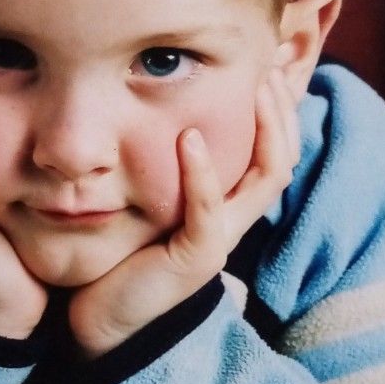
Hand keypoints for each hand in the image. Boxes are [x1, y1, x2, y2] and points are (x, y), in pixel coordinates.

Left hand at [68, 67, 301, 356]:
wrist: (102, 317)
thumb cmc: (120, 253)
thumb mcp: (149, 197)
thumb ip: (161, 162)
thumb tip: (155, 106)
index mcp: (228, 205)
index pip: (275, 151)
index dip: (281, 111)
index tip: (273, 66)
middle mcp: (233, 220)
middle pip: (283, 159)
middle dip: (283, 112)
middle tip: (272, 68)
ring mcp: (220, 239)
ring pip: (267, 180)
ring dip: (264, 131)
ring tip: (254, 91)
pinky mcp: (196, 258)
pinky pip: (209, 211)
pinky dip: (203, 174)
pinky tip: (190, 139)